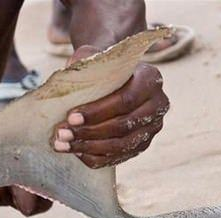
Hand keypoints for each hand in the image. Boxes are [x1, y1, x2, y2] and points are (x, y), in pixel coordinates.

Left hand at [52, 46, 169, 167]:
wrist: (116, 80)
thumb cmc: (103, 68)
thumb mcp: (95, 56)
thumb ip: (85, 58)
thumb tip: (72, 67)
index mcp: (151, 79)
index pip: (126, 100)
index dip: (98, 112)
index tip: (71, 117)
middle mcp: (158, 104)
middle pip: (124, 126)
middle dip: (90, 132)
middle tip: (62, 133)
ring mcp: (153, 127)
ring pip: (122, 145)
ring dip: (90, 147)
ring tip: (64, 144)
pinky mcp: (143, 144)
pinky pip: (120, 157)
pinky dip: (97, 158)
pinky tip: (76, 152)